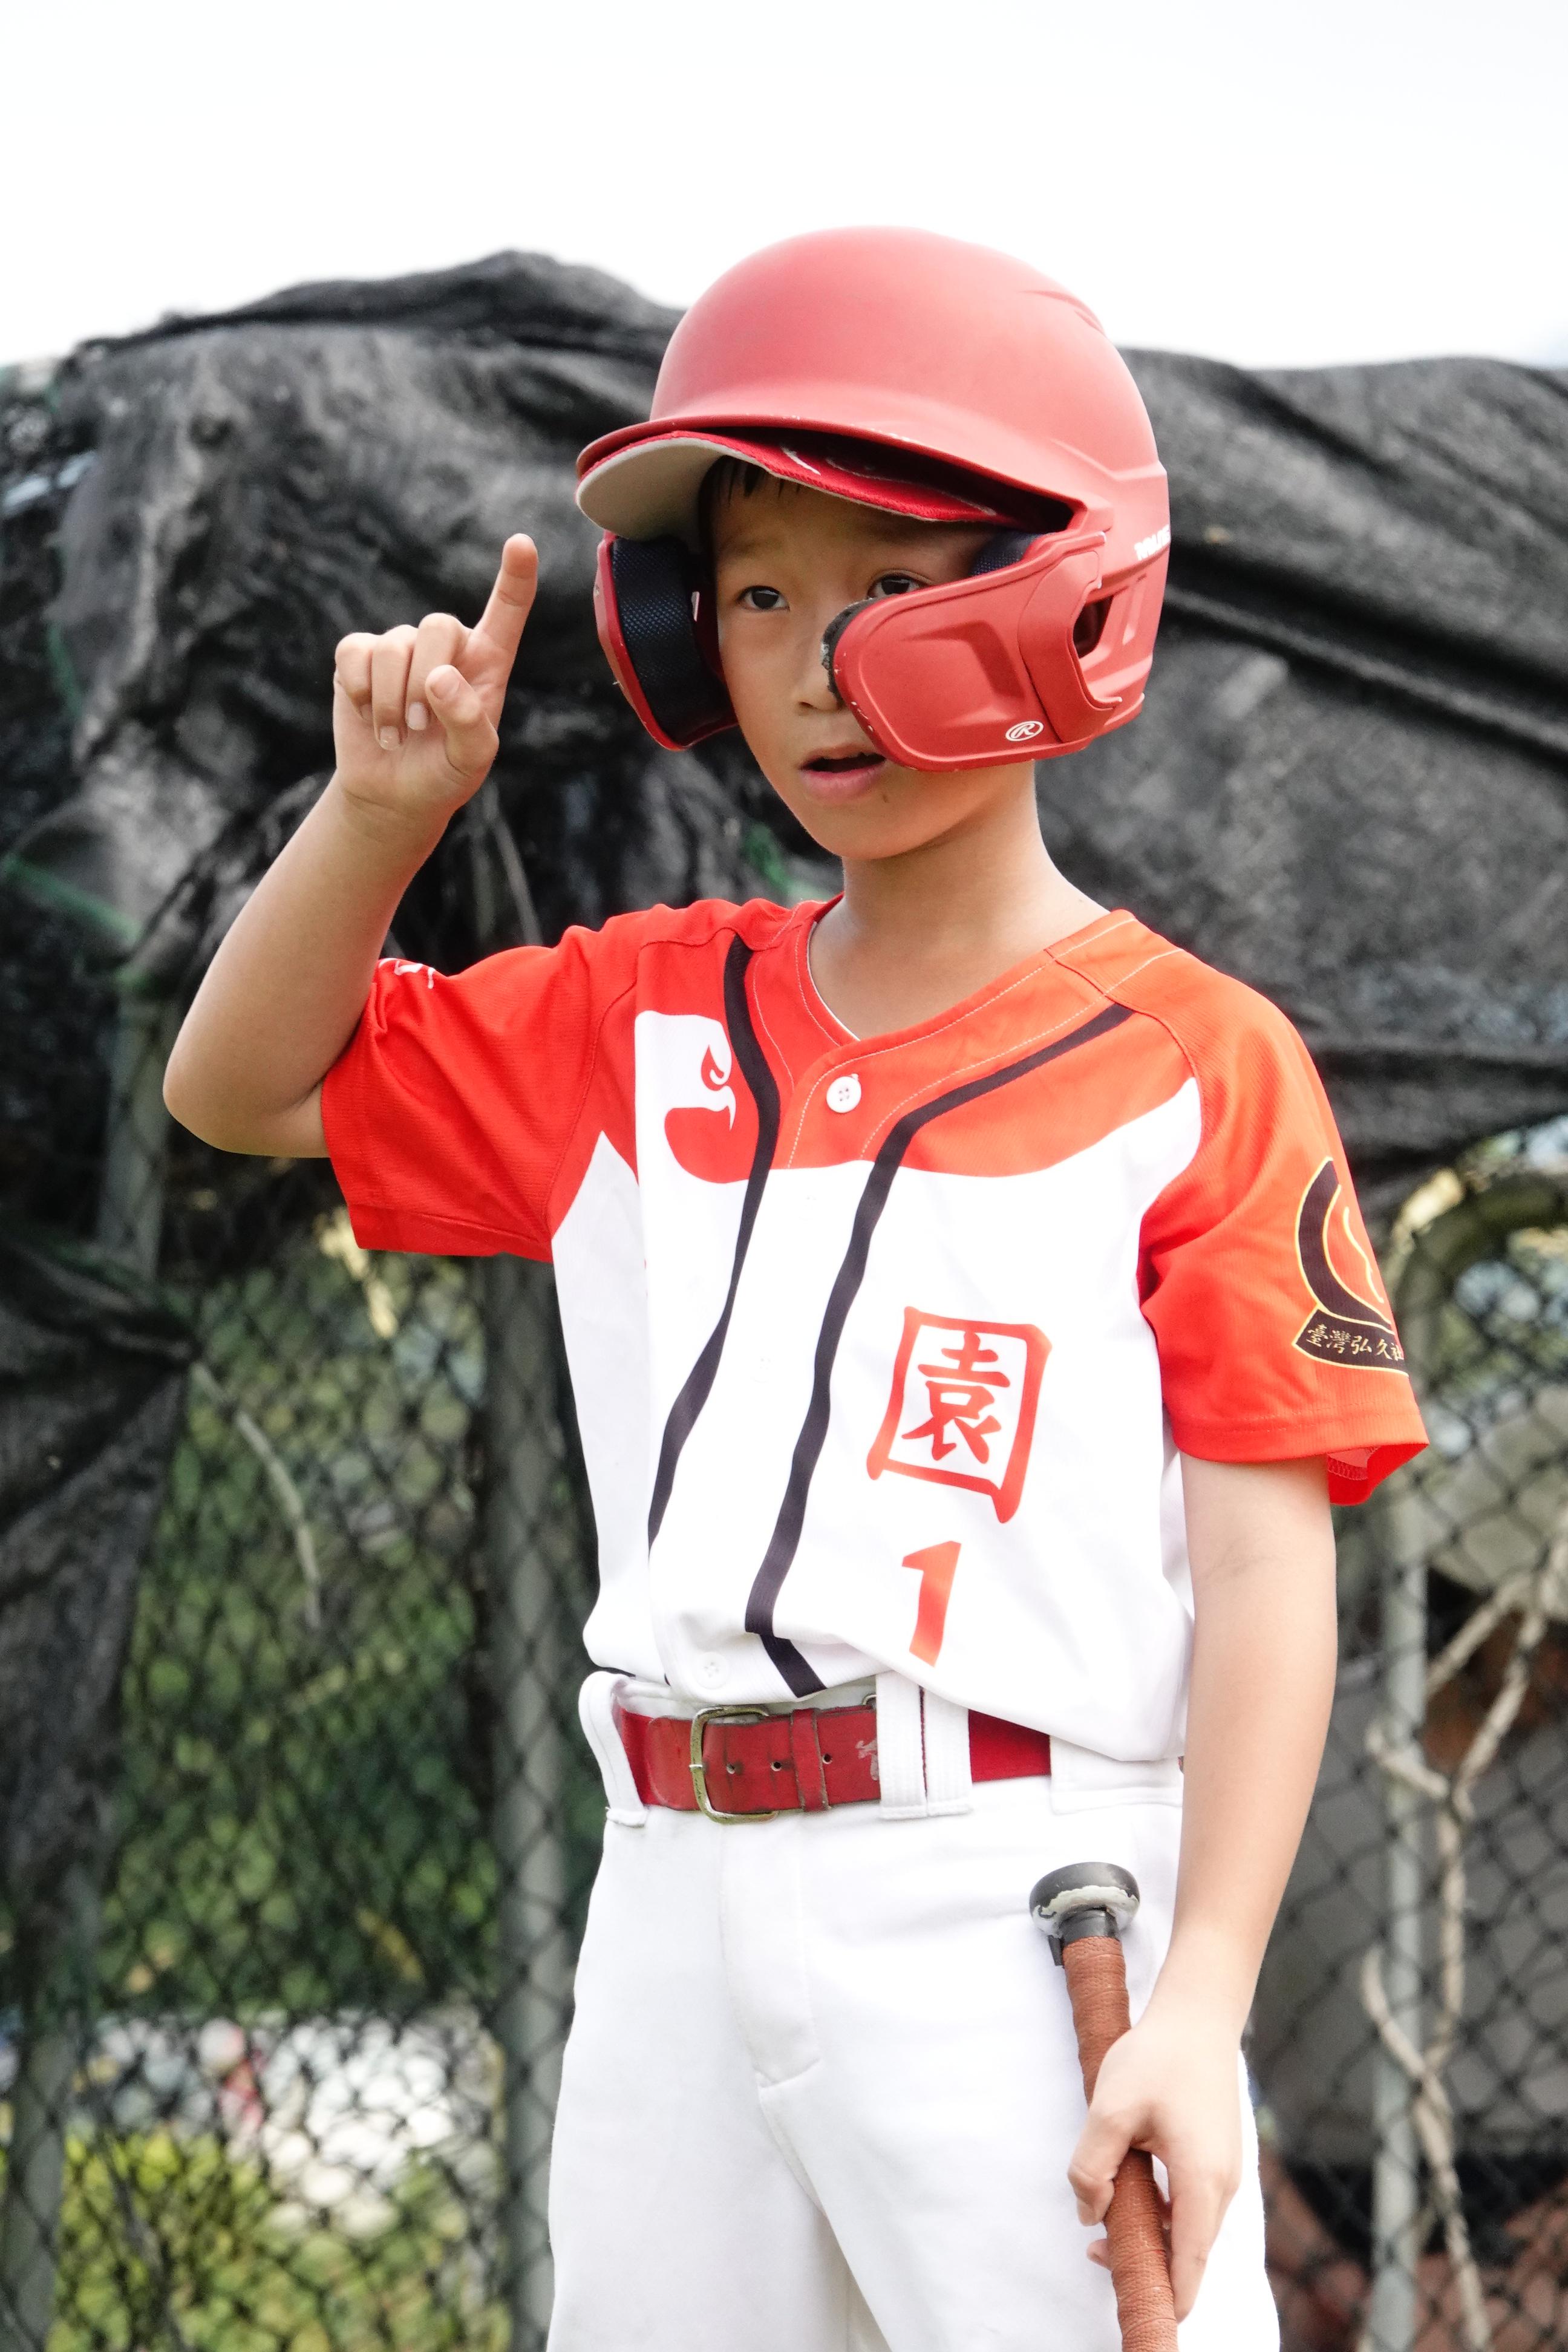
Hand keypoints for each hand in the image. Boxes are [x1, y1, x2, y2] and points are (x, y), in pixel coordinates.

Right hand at [330, 534, 537, 834]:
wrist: (394, 793)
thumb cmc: (444, 773)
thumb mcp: (470, 760)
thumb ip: (468, 721)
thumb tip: (438, 677)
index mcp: (487, 663)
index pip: (506, 611)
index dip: (515, 577)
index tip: (522, 543)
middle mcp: (446, 646)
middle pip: (438, 625)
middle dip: (423, 680)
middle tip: (418, 726)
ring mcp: (401, 647)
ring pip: (393, 646)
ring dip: (390, 699)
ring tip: (395, 735)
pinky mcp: (359, 656)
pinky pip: (355, 652)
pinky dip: (360, 690)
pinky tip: (367, 716)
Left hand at [1067, 1997, 1242, 2321]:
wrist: (1197, 2015)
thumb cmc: (1157, 2057)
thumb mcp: (1110, 2108)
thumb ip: (1092, 2166)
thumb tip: (1092, 2213)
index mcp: (1202, 2182)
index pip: (1189, 2268)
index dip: (1166, 2300)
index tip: (1139, 2315)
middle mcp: (1222, 2186)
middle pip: (1189, 2254)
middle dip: (1147, 2263)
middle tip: (1098, 2250)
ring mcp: (1224, 2173)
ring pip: (1189, 2229)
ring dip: (1152, 2234)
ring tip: (1109, 2214)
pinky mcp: (1216, 2159)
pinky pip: (1192, 2204)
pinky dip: (1164, 2212)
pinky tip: (1132, 2187)